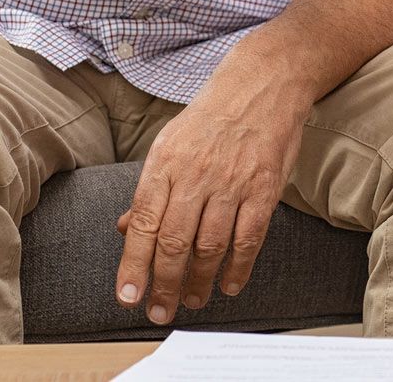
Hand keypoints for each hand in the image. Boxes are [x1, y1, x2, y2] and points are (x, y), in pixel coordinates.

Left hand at [113, 54, 310, 322]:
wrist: (264, 82)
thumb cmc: (213, 115)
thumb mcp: (171, 143)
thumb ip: (151, 189)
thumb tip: (127, 230)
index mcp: (166, 163)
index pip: (143, 224)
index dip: (133, 267)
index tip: (128, 298)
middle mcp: (196, 174)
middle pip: (174, 242)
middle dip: (164, 285)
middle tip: (161, 310)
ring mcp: (232, 181)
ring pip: (210, 246)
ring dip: (199, 281)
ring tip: (194, 299)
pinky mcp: (265, 186)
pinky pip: (249, 237)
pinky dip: (239, 266)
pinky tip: (230, 282)